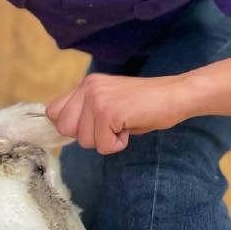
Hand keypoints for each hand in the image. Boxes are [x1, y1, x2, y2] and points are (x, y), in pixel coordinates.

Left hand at [46, 74, 195, 154]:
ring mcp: (98, 98)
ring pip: (85, 140)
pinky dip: (118, 144)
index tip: (93, 127)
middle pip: (64, 128)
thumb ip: (87, 111)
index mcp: (87, 84)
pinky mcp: (109, 112)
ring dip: (106, 140)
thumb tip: (66, 130)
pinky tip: (130, 127)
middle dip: (88, 136)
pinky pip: (103, 145)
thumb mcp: (110, 103)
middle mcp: (88, 88)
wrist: (176, 95)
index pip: (54, 112)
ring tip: (125, 124)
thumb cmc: (147, 105)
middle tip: (111, 127)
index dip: (72, 126)